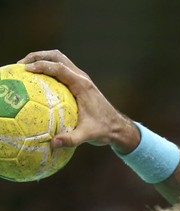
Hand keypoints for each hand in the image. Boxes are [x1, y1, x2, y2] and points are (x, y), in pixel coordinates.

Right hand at [18, 50, 138, 151]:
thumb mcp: (87, 136)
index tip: (25, 70)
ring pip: (59, 61)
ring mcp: (81, 79)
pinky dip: (49, 69)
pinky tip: (38, 81)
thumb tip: (52, 143)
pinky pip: (62, 71)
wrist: (119, 128)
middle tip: (21, 65)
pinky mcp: (80, 84)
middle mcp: (82, 78)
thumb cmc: (104, 131)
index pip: (59, 68)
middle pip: (57, 57)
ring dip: (42, 60)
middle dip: (38, 57)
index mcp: (83, 86)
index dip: (41, 66)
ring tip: (26, 69)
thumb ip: (70, 139)